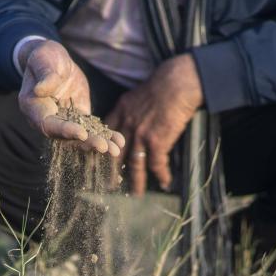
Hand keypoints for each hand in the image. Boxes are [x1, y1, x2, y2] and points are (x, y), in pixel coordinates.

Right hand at [18, 40, 123, 155]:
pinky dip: (105, 135)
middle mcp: (48, 120)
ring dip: (99, 143)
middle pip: (67, 137)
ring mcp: (64, 120)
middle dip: (87, 143)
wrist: (51, 60)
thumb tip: (41, 89)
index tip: (81, 133)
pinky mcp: (78, 117)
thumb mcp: (42, 60)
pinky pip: (91, 129)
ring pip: (81, 137)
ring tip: (116, 150)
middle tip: (104, 147)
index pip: (48, 125)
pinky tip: (119, 141)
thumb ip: (45, 76)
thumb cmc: (43, 58)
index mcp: (34, 109)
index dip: (64, 131)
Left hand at [106, 54, 203, 196]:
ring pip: (135, 164)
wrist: (178, 82)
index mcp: (121, 111)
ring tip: (136, 194)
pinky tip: (165, 182)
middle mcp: (127, 124)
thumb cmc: (164, 84)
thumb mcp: (138, 94)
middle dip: (112, 172)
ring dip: (136, 181)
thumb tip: (132, 121)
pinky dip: (162, 174)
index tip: (96, 160)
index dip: (100, 149)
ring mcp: (141, 134)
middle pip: (115, 154)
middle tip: (109, 186)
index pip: (104, 134)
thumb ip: (131, 109)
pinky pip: (157, 163)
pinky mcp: (157, 140)